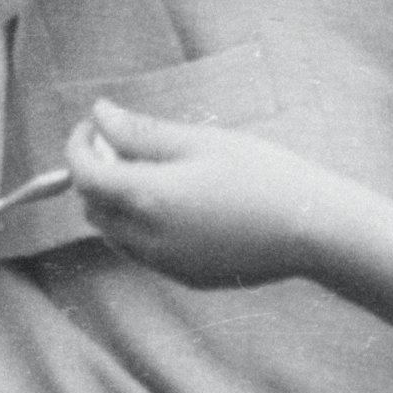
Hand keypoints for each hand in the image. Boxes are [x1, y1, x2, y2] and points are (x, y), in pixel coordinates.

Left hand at [64, 104, 381, 292]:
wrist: (313, 231)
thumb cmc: (263, 176)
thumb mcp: (200, 143)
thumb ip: (142, 132)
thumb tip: (99, 114)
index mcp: (147, 198)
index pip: (83, 174)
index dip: (78, 145)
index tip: (93, 124)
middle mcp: (147, 239)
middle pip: (92, 205)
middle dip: (96, 172)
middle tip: (126, 143)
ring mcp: (165, 264)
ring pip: (113, 232)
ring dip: (116, 201)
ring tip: (156, 171)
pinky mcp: (185, 277)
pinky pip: (142, 251)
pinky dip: (140, 225)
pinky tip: (179, 203)